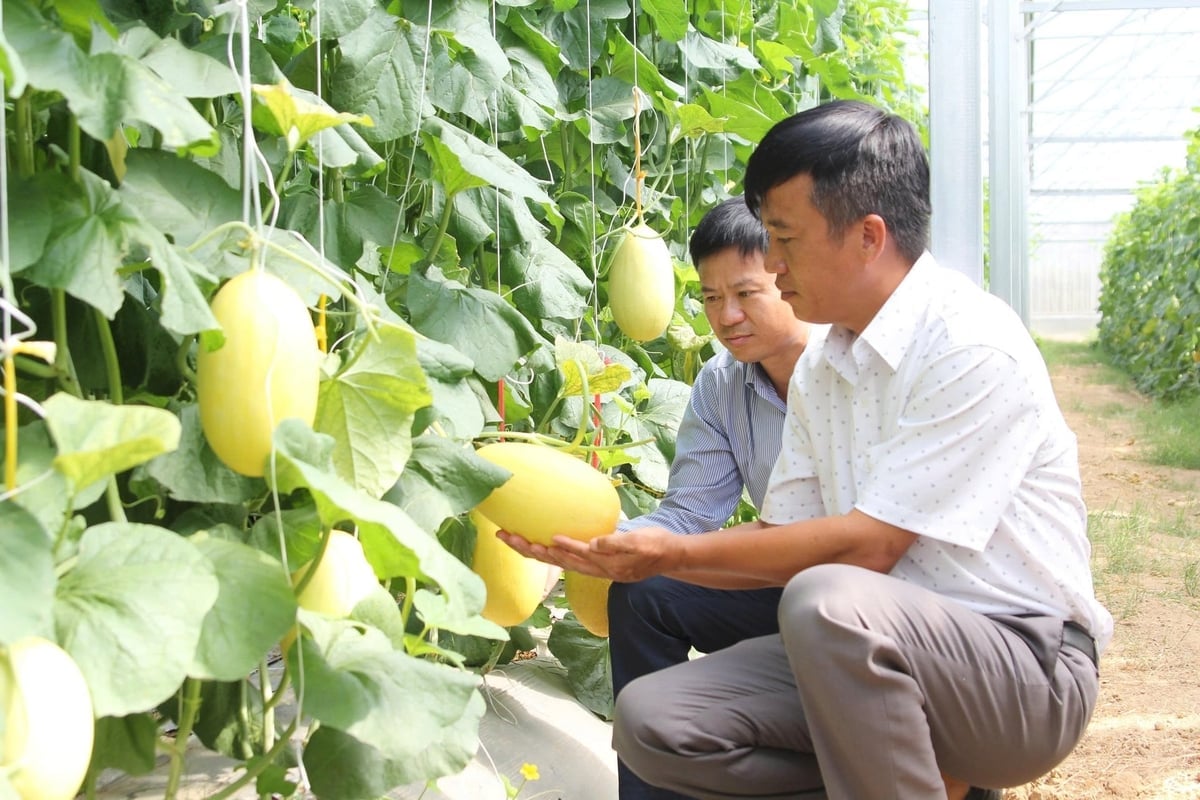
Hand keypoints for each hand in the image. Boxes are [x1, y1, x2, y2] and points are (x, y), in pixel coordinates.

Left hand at [495, 527, 684, 582]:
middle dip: (528, 548)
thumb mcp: (640, 543)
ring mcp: (591, 565)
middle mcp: (592, 567)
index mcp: (603, 564)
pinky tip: (536, 541)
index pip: (573, 555)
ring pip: (554, 559)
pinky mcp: (592, 560)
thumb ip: (616, 544)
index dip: (554, 548)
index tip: (536, 538)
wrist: (668, 557)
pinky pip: (563, 556)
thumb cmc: (655, 546)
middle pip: (554, 560)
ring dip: (531, 549)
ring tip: (509, 537)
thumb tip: (593, 543)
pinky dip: (546, 550)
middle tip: (503, 534)